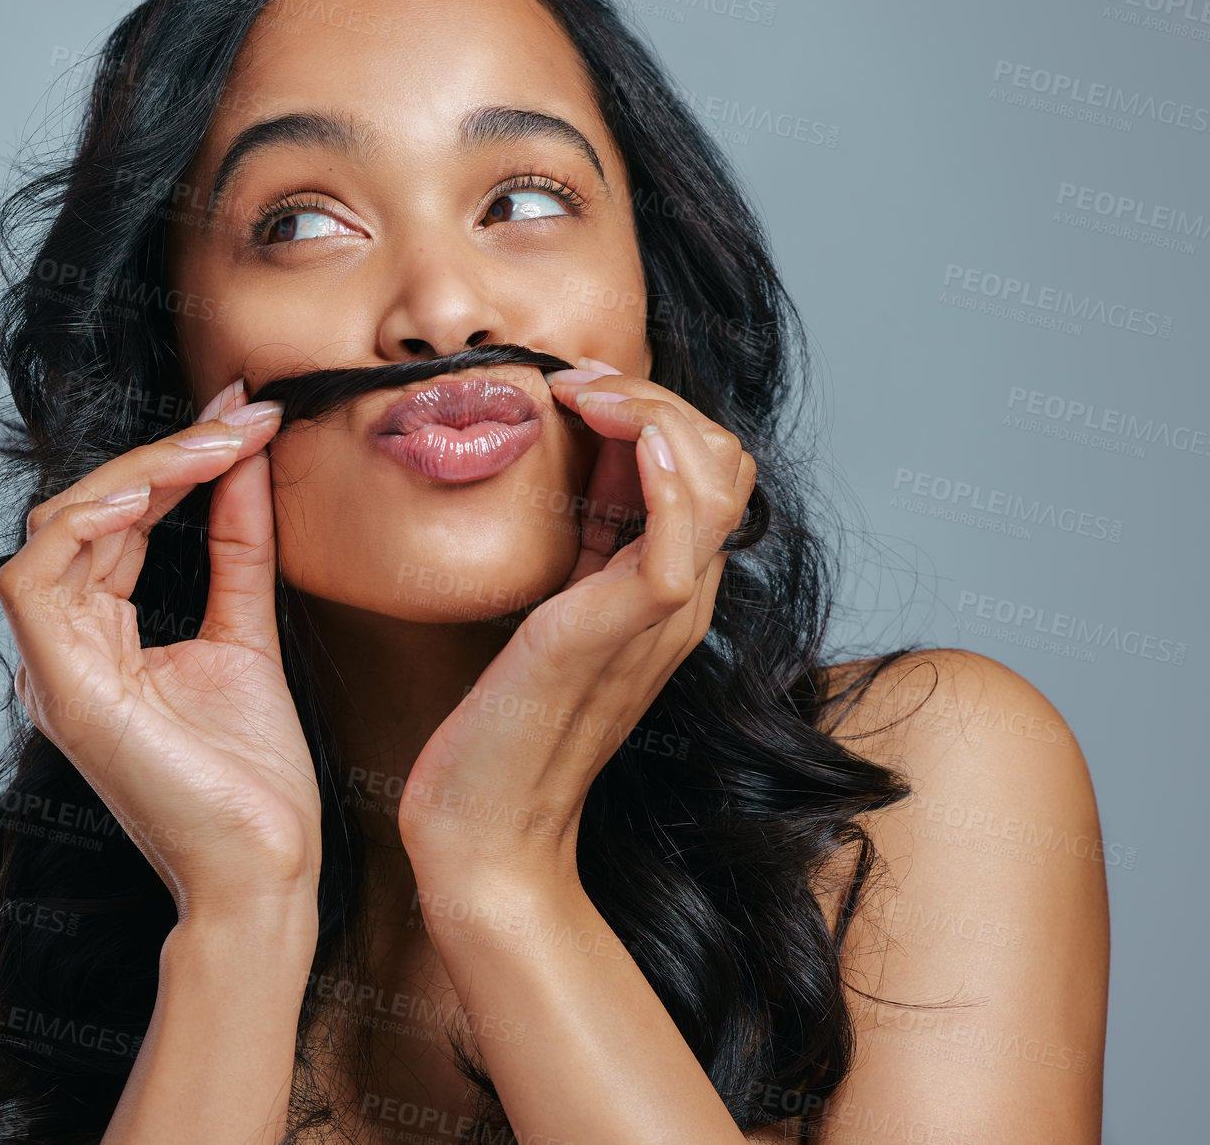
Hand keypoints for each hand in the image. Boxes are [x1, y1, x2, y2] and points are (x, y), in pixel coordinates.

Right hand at [0, 380, 320, 924]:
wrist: (266, 864)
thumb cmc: (255, 774)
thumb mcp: (249, 632)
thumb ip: (237, 549)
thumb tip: (246, 465)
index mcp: (103, 637)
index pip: (119, 522)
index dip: (175, 461)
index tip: (245, 417)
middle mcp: (68, 647)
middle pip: (87, 514)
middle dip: (166, 455)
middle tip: (242, 417)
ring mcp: (58, 669)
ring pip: (57, 529)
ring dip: (137, 473)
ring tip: (213, 446)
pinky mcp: (63, 690)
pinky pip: (36, 580)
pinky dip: (86, 522)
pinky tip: (152, 489)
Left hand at [397, 358, 755, 889]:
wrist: (485, 825)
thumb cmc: (503, 720)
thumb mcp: (551, 603)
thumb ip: (582, 538)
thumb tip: (581, 449)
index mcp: (665, 584)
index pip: (705, 466)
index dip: (652, 408)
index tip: (577, 389)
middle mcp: (682, 594)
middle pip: (723, 458)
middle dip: (655, 396)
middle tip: (577, 384)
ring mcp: (663, 612)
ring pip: (714, 478)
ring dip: (655, 411)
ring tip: (587, 396)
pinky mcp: (628, 627)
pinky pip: (682, 532)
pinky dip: (661, 466)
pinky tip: (615, 434)